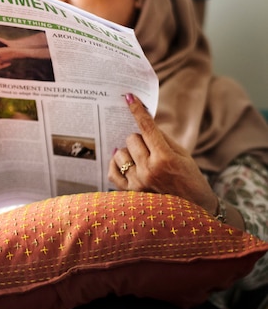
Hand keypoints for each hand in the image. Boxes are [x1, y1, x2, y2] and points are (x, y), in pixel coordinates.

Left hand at [108, 93, 217, 214]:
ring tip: (140, 157)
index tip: (129, 98)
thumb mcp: (183, 156)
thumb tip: (145, 123)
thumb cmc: (190, 179)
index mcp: (165, 158)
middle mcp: (148, 170)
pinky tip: (124, 162)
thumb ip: (163, 139)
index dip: (137, 111)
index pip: (146, 128)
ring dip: (128, 151)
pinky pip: (112, 172)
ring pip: (120, 153)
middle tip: (149, 146)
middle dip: (139, 138)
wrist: (194, 211)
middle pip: (132, 139)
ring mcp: (137, 183)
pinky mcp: (130, 193)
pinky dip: (116, 164)